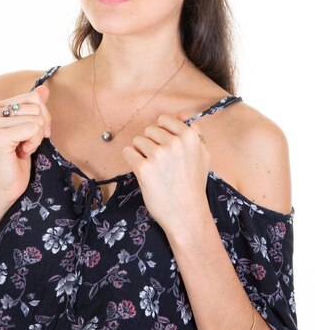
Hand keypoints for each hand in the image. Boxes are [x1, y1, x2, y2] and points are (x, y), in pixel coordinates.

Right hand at [0, 85, 50, 210]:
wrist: (5, 187)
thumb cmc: (17, 159)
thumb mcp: (30, 129)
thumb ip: (35, 107)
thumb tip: (44, 88)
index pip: (34, 97)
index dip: (42, 117)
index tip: (30, 135)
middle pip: (37, 106)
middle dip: (40, 128)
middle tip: (26, 144)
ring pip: (38, 118)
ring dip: (36, 138)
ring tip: (22, 149)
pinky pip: (34, 128)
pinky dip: (34, 143)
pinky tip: (21, 153)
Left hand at [122, 114, 209, 234]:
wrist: (186, 213)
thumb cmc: (193, 185)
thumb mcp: (202, 155)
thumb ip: (194, 133)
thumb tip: (181, 115)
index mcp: (189, 136)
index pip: (164, 120)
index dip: (162, 134)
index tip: (166, 148)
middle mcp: (174, 143)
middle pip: (149, 130)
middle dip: (151, 143)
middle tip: (161, 163)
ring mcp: (158, 155)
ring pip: (137, 141)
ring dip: (141, 153)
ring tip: (154, 169)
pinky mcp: (143, 168)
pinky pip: (128, 152)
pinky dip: (131, 160)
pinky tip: (143, 172)